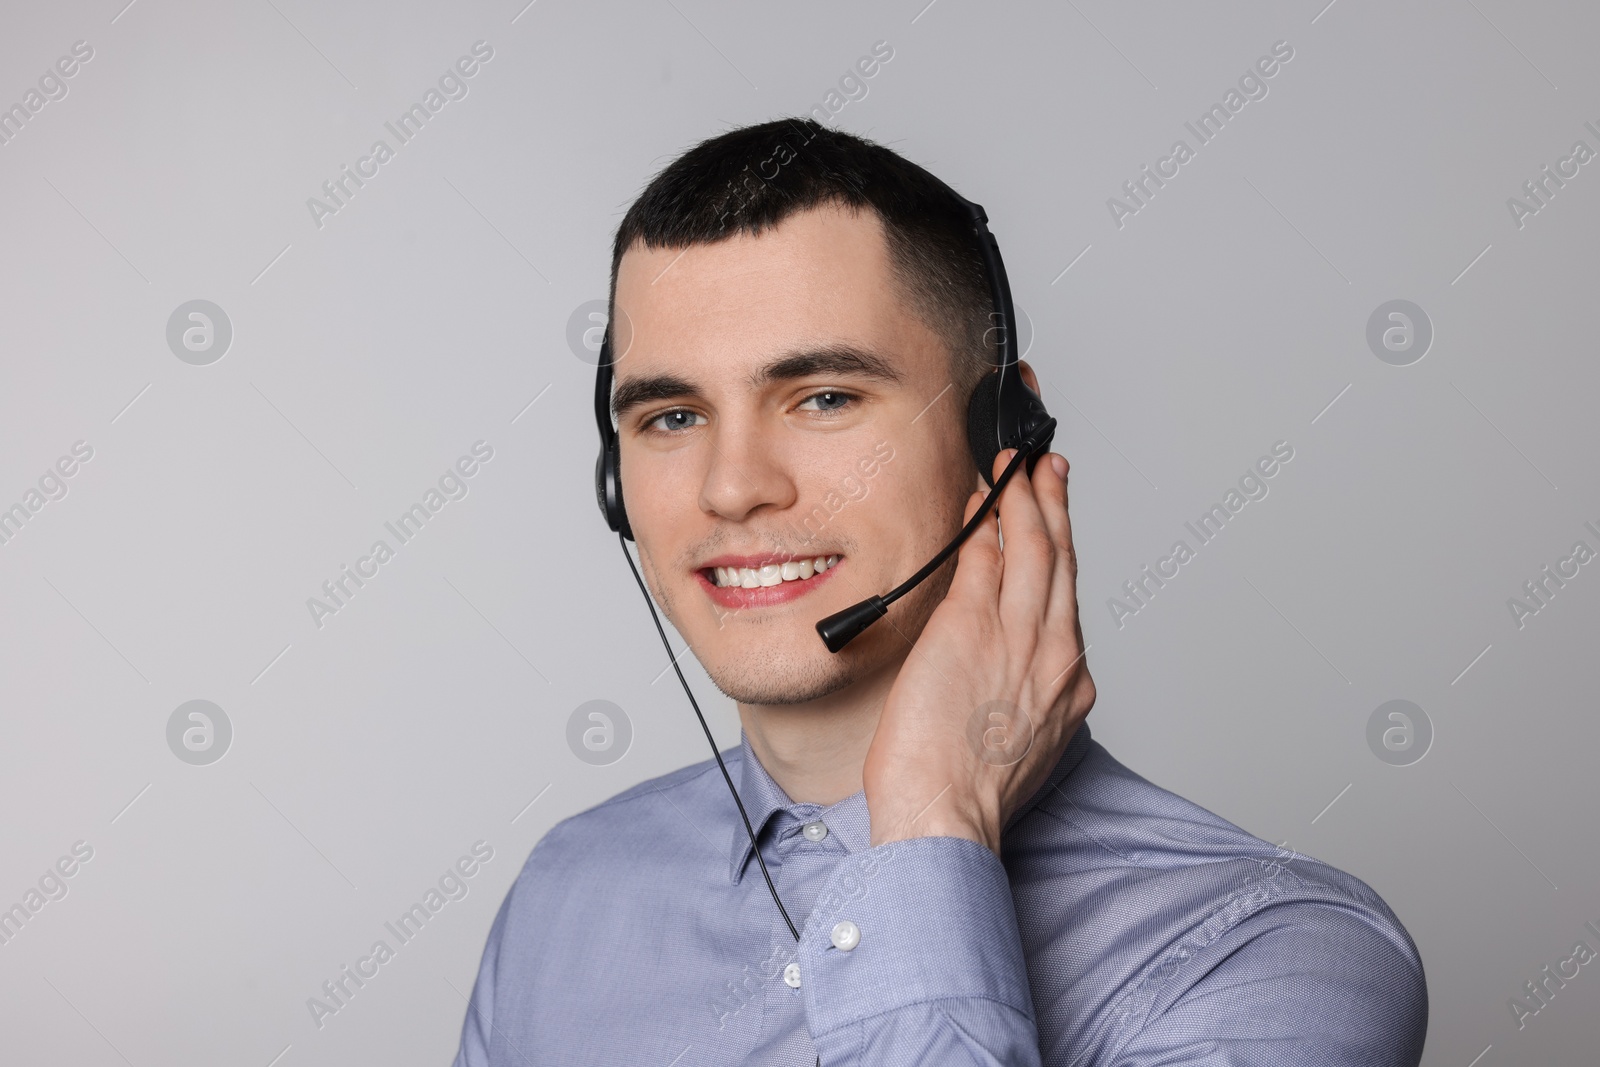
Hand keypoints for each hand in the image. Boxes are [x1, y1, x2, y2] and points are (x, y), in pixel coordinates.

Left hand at [863, 447, 1095, 853]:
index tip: (1056, 522)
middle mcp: (1054, 654)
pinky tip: (979, 500)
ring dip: (1023, 499)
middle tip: (1046, 469)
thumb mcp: (1016, 740)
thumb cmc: (967, 795)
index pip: (1067, 599)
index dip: (1062, 551)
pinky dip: (984, 523)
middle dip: (1054, 506)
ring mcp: (1016, 637)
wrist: (945, 816)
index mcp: (1067, 684)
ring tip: (1015, 468)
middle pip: (1061, 561)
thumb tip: (997, 664)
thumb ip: (1019, 693)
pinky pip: (984, 559)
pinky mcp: (971, 627)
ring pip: (1032, 548)